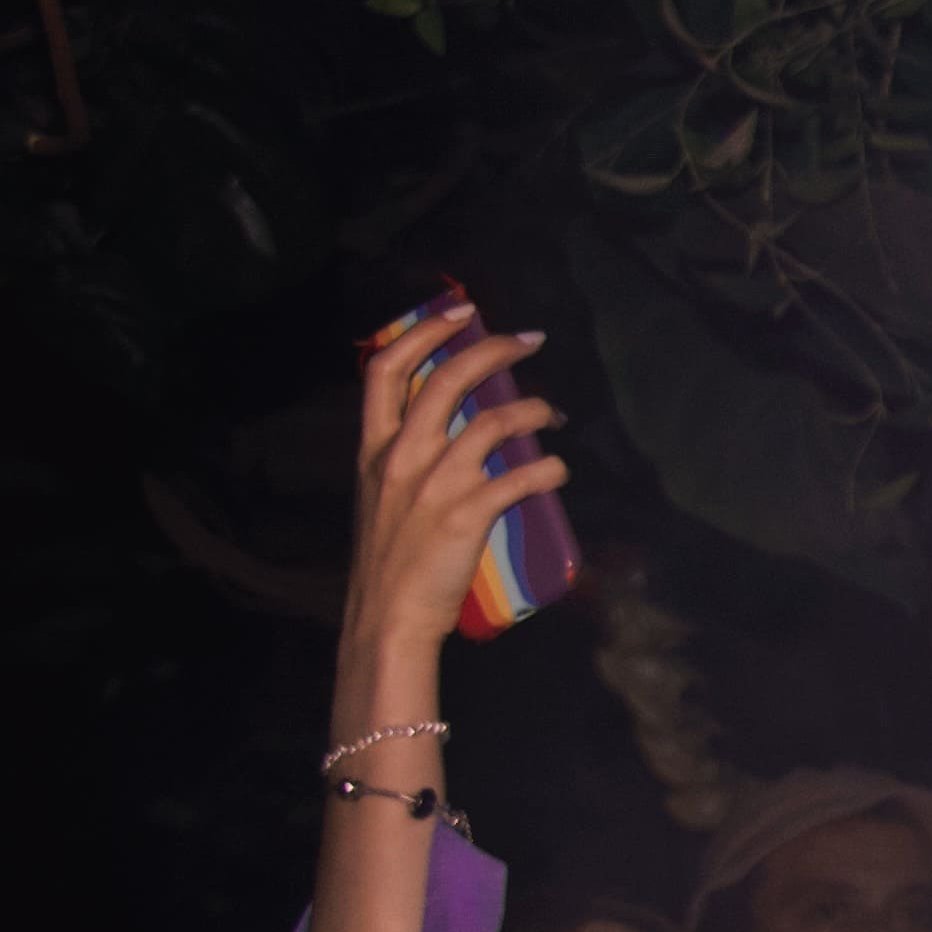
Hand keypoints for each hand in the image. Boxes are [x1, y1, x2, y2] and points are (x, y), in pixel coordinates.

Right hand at [341, 297, 566, 668]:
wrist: (387, 619)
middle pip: (446, 378)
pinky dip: (548, 469)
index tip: (461, 313)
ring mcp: (432, 485)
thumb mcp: (380, 497)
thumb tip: (456, 428)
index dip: (424, 331)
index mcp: (373, 450)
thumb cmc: (390, 561)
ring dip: (534, 411)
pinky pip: (520, 477)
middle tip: (529, 341)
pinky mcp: (465, 516)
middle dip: (493, 349)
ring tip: (555, 417)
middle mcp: (399, 458)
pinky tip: (558, 471)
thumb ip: (406, 460)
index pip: (384, 370)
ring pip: (491, 422)